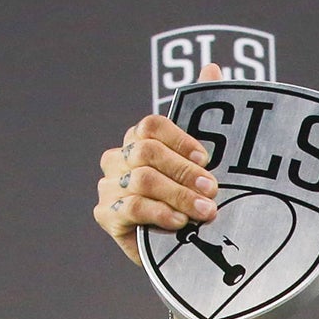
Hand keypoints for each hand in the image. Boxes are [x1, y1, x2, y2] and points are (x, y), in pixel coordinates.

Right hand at [93, 60, 223, 263]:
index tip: (208, 159)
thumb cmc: (195, 201)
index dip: (180, 139)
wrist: (187, 252)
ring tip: (206, 212)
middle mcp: (118, 159)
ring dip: (179, 196)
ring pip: (142, 180)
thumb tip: (211, 66)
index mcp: (139, 140)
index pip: (151, 125)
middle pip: (147, 151)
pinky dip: (158, 213)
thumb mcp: (205, 162)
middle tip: (213, 190)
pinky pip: (130, 207)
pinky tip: (179, 223)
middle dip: (185, 171)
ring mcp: (108, 186)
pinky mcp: (105, 216)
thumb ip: (204, 112)